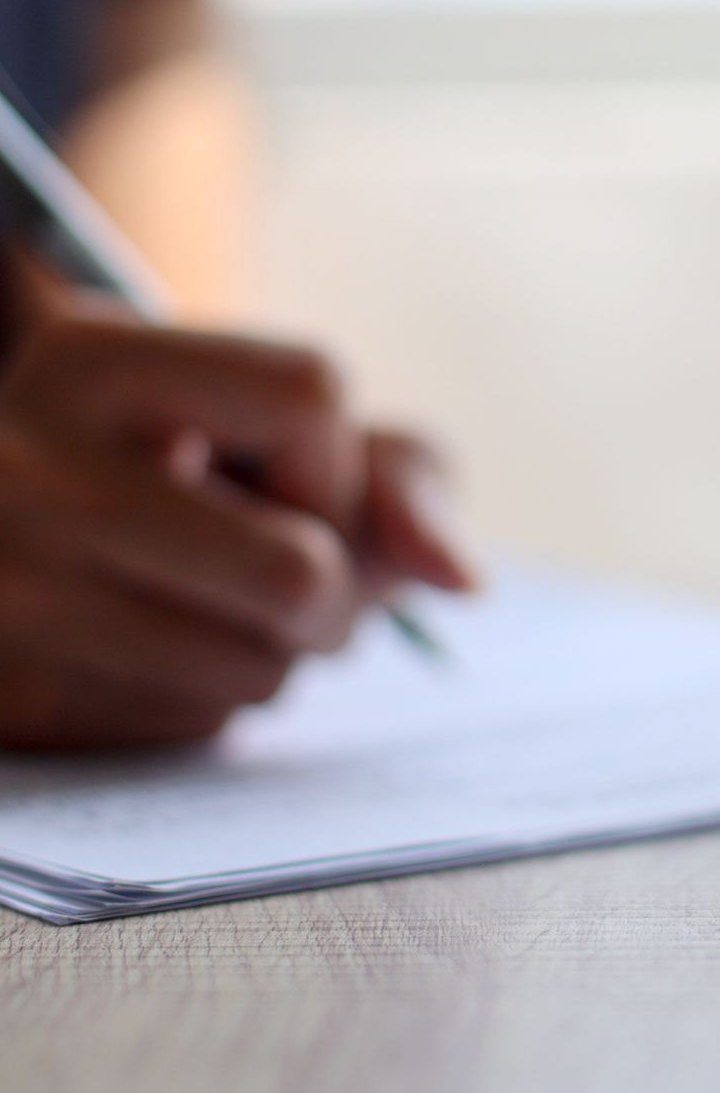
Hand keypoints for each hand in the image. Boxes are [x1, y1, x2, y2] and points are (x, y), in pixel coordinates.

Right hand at [0, 298, 475, 751]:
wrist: (27, 529)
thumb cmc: (184, 472)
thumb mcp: (280, 432)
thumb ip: (399, 475)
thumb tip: (461, 582)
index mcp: (93, 361)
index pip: (311, 395)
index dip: (336, 458)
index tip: (282, 478)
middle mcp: (27, 473)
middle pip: (296, 573)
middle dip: (333, 593)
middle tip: (289, 584)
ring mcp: (10, 596)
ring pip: (257, 674)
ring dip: (276, 655)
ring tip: (208, 607)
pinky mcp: (15, 701)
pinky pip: (195, 731)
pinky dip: (211, 699)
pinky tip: (158, 650)